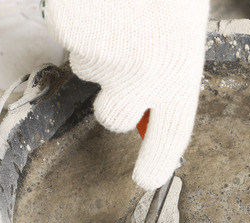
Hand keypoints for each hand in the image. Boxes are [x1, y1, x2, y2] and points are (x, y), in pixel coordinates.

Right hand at [45, 0, 209, 190]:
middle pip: (112, 115)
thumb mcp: (182, 28)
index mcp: (182, 71)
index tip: (146, 179)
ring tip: (116, 7)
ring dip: (97, 44)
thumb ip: (167, 67)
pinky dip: (76, 17)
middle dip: (112, 93)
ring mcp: (103, 56)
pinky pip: (67, 35)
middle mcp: (144, 75)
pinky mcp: (72, 31)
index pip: (171, 134)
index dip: (158, 161)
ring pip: (87, 67)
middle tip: (124, 54)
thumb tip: (142, 107)